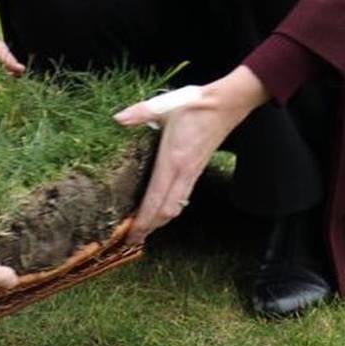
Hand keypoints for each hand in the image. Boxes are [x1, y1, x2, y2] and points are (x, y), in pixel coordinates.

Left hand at [114, 65, 269, 246]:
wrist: (226, 105)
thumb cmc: (196, 105)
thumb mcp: (164, 105)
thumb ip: (140, 113)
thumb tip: (118, 118)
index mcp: (172, 160)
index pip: (155, 199)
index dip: (142, 220)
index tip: (130, 234)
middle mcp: (182, 172)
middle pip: (166, 212)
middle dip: (149, 228)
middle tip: (130, 241)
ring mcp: (191, 173)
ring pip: (175, 207)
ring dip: (159, 221)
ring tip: (143, 230)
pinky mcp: (196, 170)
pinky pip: (182, 197)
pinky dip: (169, 209)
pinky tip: (160, 210)